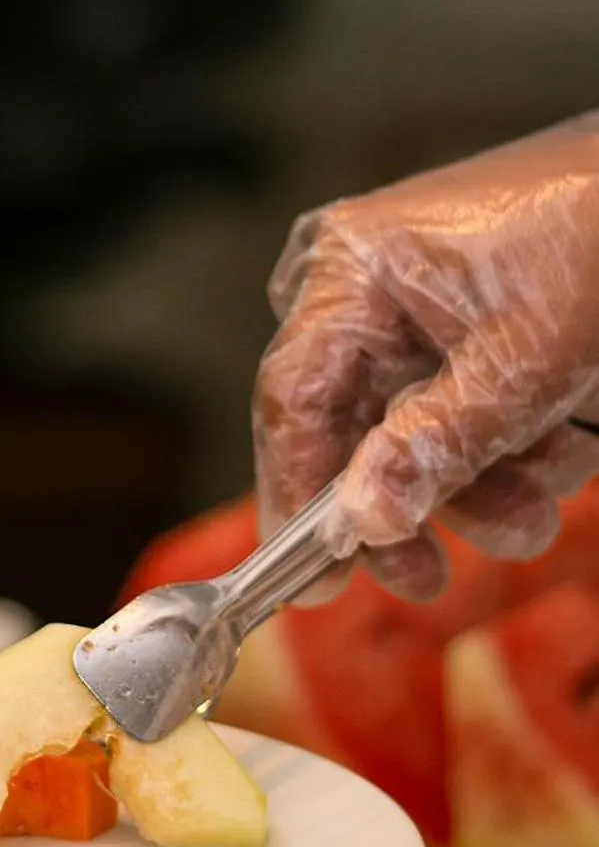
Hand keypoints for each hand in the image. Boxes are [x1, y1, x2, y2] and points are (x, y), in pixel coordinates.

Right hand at [253, 113, 598, 600]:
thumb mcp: (521, 365)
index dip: (297, 495)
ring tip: (540, 505)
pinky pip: (451, 406)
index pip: (291, 399)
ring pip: (408, 430)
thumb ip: (434, 447)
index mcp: (350, 267)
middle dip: (415, 501)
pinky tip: (555, 448)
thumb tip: (362, 521)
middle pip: (351, 425)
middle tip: (432, 578)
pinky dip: (502, 443)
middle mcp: (359, 281)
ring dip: (476, 483)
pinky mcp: (453, 319)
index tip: (318, 578)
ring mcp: (405, 300)